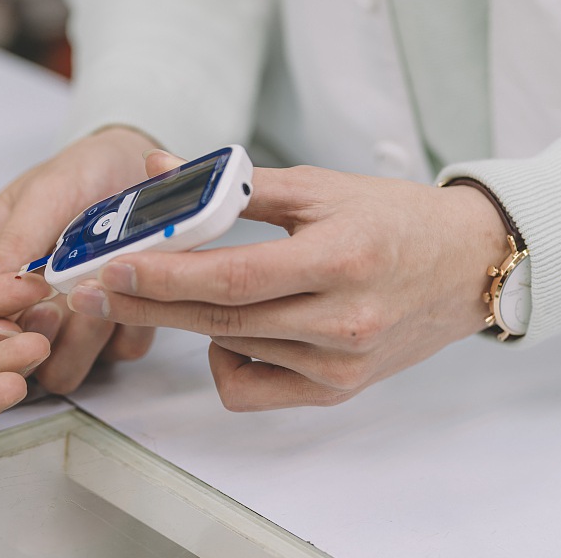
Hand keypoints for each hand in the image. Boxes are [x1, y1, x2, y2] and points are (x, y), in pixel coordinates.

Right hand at [0, 127, 158, 392]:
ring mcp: (68, 325)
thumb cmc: (84, 171)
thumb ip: (13, 238)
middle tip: (54, 309)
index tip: (5, 323)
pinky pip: (118, 354)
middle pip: (5, 361)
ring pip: (60, 372)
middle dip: (31, 344)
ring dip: (82, 340)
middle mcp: (21, 305)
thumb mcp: (47, 192)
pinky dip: (128, 329)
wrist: (140, 167)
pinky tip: (133, 294)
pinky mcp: (113, 332)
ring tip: (99, 293)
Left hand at [68, 152, 510, 409]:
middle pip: (218, 320)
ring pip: (229, 350)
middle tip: (93, 291)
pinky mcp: (336, 391)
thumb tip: (162, 170)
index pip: (231, 278)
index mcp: (340, 261)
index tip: (112, 269)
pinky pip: (250, 389)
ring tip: (178, 290)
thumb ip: (238, 185)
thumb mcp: (322, 188)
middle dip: (145, 306)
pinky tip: (233, 330)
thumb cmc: (394, 219)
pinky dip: (226, 359)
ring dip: (186, 321)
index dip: (164, 276)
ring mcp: (339, 366)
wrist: (466, 266)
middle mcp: (341, 323)